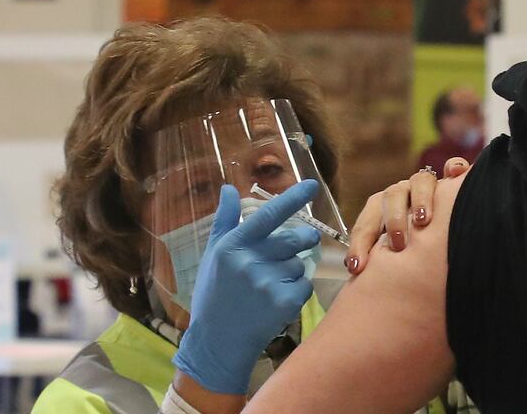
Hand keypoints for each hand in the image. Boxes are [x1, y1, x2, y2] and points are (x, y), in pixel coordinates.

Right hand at [174, 180, 320, 393]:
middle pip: (296, 239)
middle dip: (303, 240)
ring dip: (294, 270)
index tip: (312, 185)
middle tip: (299, 244)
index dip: (293, 198)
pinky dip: (297, 290)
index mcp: (234, 245)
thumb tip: (229, 188)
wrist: (219, 340)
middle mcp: (251, 261)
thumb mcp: (214, 254)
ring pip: (301, 264)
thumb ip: (225, 220)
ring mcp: (268, 283)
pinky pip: (305, 285)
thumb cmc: (215, 294)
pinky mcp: (284, 303)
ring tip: (272, 283)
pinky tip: (277, 299)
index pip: (270, 215)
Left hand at [344, 157, 470, 274]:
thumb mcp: (393, 256)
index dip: (360, 243)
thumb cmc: (412, 250)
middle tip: (397, 245)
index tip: (356, 266)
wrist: (450, 236)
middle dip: (393, 220)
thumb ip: (380, 261)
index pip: (367, 222)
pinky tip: (455, 175)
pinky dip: (455, 168)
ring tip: (424, 220)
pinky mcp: (454, 181)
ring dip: (421, 198)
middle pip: (391, 197)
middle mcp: (403, 194)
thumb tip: (357, 275)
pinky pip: (455, 168)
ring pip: (420, 180)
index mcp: (382, 211)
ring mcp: (427, 186)